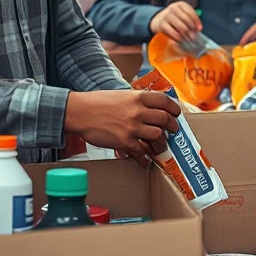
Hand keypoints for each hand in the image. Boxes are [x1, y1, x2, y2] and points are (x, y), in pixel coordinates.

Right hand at [64, 90, 180, 160]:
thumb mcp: (122, 95)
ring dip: (161, 144)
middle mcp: (138, 111)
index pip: (165, 101)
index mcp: (138, 97)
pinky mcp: (124, 141)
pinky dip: (145, 157)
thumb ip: (137, 101)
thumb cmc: (98, 102)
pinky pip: (141, 152)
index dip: (174, 109)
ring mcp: (132, 127)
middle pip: (165, 120)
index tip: (176, 115)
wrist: (80, 112)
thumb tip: (151, 109)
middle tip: (172, 131)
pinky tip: (144, 160)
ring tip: (160, 147)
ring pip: (158, 136)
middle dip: (172, 127)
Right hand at [149, 1, 201, 41]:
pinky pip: (173, 32)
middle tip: (194, 36)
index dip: (196, 21)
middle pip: (186, 19)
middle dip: (192, 29)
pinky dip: (178, 37)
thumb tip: (198, 29)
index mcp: (181, 5)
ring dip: (186, 34)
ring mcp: (166, 16)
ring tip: (188, 38)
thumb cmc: (175, 19)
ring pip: (181, 26)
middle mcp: (173, 8)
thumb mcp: (182, 15)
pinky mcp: (162, 24)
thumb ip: (190, 20)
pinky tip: (181, 39)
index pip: (191, 12)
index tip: (199, 29)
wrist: (158, 20)